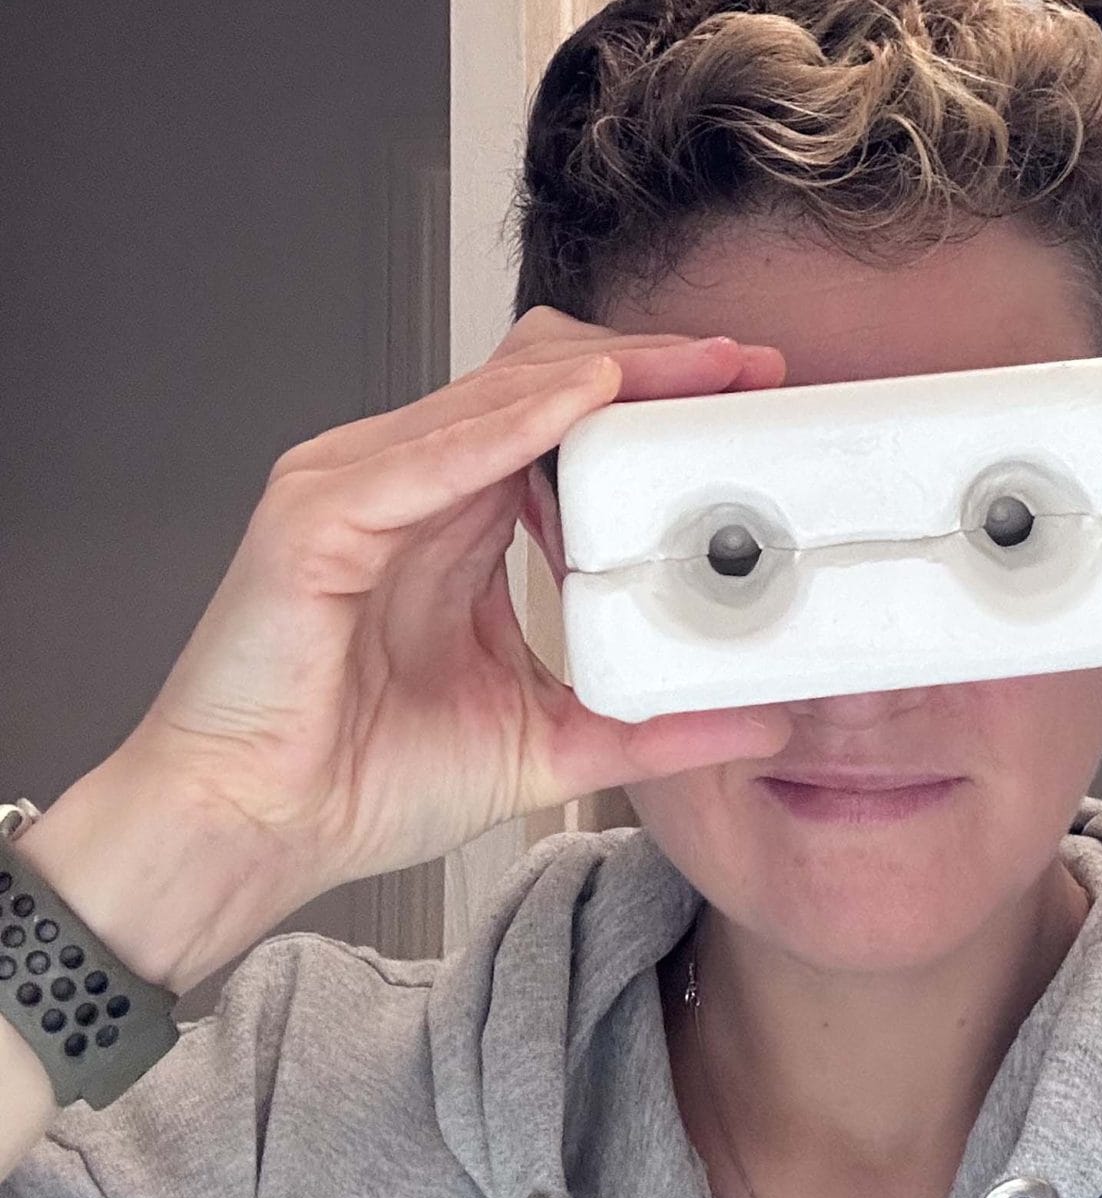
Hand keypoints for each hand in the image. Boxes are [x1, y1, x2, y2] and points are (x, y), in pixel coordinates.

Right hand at [27, 311, 792, 988]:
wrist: (247, 834)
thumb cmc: (356, 780)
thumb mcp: (545, 743)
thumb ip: (648, 726)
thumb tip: (759, 723)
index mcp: (455, 518)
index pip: (563, 417)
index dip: (653, 394)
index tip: (745, 394)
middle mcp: (407, 484)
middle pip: (537, 379)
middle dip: (647, 363)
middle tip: (742, 367)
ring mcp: (356, 487)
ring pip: (494, 394)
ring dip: (604, 374)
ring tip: (694, 370)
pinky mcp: (316, 519)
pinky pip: (428, 454)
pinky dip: (514, 423)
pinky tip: (586, 400)